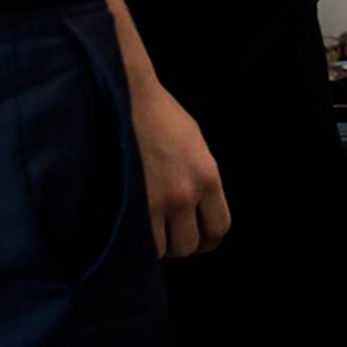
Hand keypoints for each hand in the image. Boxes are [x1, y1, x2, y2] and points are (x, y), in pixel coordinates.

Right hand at [130, 81, 229, 257]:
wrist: (126, 97)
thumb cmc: (159, 117)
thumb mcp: (196, 145)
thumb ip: (201, 179)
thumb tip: (198, 212)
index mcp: (208, 176)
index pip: (219, 227)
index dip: (208, 239)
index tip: (198, 238)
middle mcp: (186, 192)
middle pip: (191, 245)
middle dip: (181, 244)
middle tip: (170, 235)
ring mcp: (157, 201)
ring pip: (164, 249)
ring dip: (158, 245)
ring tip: (150, 230)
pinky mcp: (130, 204)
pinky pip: (140, 243)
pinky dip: (138, 242)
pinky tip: (134, 229)